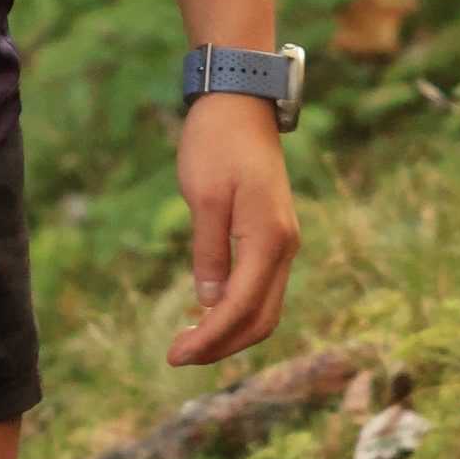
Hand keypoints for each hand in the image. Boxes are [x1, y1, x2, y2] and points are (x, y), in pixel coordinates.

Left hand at [166, 96, 299, 367]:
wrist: (241, 102)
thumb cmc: (216, 143)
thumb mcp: (204, 197)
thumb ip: (209, 253)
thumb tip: (210, 302)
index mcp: (268, 238)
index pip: (241, 308)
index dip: (210, 338)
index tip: (175, 356)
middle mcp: (284, 246)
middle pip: (261, 319)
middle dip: (222, 345)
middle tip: (178, 356)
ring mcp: (283, 242)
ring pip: (265, 308)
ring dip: (230, 331)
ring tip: (189, 342)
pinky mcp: (274, 236)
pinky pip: (262, 288)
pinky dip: (237, 310)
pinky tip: (206, 312)